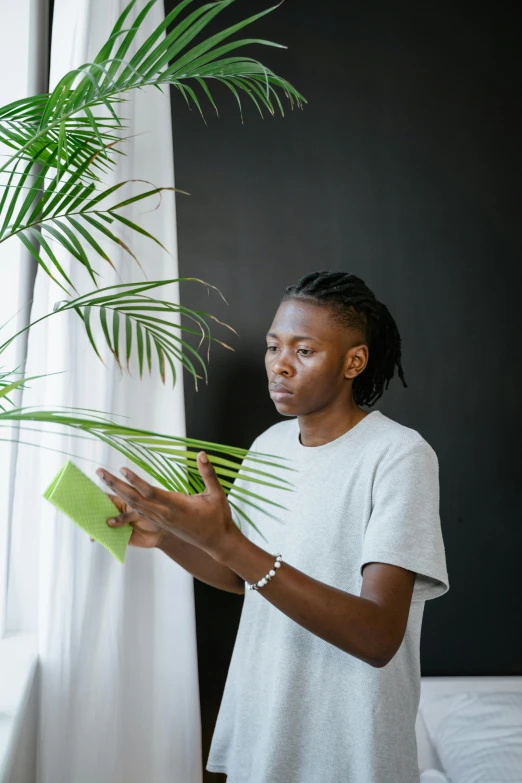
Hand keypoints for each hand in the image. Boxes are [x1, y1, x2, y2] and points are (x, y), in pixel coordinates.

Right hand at [90, 493, 164, 548]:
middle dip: (90, 512)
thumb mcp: (139, 514)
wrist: (161, 534)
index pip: (106, 497)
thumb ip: (126, 516)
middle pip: (101, 511)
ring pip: (102, 524)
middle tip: (79, 513)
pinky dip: (100, 537)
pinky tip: (93, 538)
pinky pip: (107, 537)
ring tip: (85, 526)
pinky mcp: (119, 536)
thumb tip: (109, 522)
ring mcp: (117, 525)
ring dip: (94, 525)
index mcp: (122, 502)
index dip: (95, 496)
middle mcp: (117, 512)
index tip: (83, 496)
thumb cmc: (153, 518)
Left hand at [95, 452, 239, 557]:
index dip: (135, 481)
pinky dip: (125, 507)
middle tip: (100, 472)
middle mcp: (164, 514)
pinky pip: (139, 514)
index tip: (123, 469)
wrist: (217, 542)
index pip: (151, 492)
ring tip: (104, 480)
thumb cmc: (218, 517)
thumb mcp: (217, 494)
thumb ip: (208, 473)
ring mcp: (161, 520)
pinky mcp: (161, 523)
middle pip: (135, 499)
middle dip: (116, 485)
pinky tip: (115, 502)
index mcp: (177, 505)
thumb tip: (202, 454)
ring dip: (117, 493)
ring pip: (134, 506)